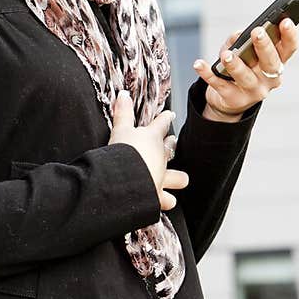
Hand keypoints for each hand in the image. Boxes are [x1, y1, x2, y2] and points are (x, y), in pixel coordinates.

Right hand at [108, 91, 187, 210]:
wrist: (122, 181)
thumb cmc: (122, 154)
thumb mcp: (120, 130)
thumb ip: (122, 113)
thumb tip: (123, 94)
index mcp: (152, 139)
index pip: (161, 124)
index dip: (166, 118)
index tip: (170, 115)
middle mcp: (160, 159)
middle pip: (170, 150)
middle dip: (171, 146)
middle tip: (171, 142)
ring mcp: (161, 178)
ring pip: (178, 179)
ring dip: (176, 180)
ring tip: (176, 181)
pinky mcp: (157, 197)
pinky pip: (166, 201)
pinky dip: (163, 202)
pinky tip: (161, 204)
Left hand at [193, 18, 298, 116]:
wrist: (229, 99)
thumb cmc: (241, 67)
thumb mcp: (243, 51)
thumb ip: (241, 40)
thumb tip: (238, 35)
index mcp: (277, 63)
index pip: (289, 49)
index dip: (290, 36)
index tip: (286, 21)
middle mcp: (270, 79)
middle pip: (271, 62)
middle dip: (264, 46)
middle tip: (257, 32)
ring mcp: (253, 92)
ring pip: (245, 77)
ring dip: (236, 64)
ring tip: (226, 54)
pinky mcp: (234, 100)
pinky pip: (220, 85)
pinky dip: (208, 74)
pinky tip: (199, 63)